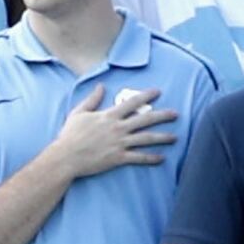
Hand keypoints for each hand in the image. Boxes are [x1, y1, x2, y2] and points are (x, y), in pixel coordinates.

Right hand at [49, 84, 178, 177]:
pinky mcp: (119, 158)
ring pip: (146, 139)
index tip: (158, 92)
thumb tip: (101, 86)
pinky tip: (162, 158)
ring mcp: (120, 143)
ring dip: (163, 137)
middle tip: (176, 113)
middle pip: (145, 119)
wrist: (67, 156)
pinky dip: (152, 158)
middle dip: (162, 116)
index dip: (146, 96)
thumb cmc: (70, 134)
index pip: (131, 102)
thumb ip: (92, 99)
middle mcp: (118, 128)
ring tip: (175, 137)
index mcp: (109, 116)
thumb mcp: (79, 112)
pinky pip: (139, 157)